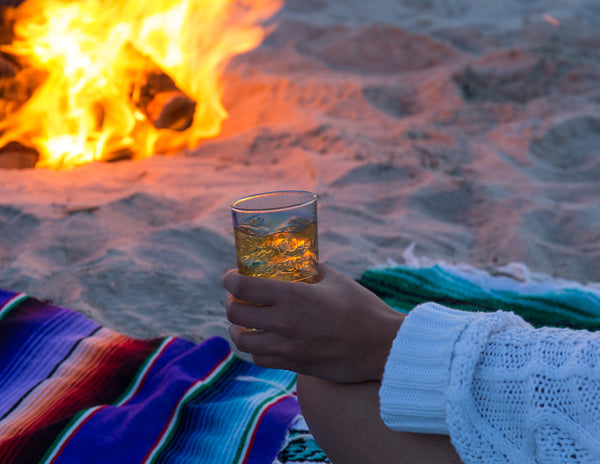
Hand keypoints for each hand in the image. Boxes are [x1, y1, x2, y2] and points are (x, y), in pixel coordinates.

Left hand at [224, 264, 403, 382]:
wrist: (382, 347)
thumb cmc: (363, 309)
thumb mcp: (336, 280)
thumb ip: (313, 270)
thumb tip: (303, 264)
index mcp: (293, 297)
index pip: (243, 288)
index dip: (229, 279)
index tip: (230, 276)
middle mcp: (284, 323)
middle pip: (235, 315)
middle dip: (230, 302)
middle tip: (235, 296)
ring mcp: (287, 348)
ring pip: (242, 341)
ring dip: (237, 328)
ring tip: (242, 321)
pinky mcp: (294, 365)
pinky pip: (260, 359)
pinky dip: (254, 348)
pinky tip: (260, 339)